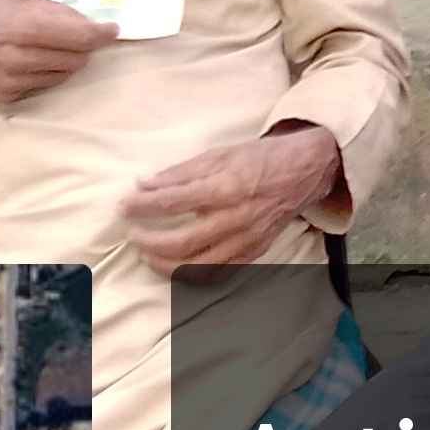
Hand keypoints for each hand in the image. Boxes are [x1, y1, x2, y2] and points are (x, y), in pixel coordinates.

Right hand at [0, 0, 115, 101]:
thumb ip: (55, 10)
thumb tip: (89, 23)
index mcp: (24, 25)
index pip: (81, 38)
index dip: (101, 35)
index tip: (111, 31)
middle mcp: (20, 56)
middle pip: (77, 59)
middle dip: (83, 47)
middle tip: (76, 36)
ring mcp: (13, 80)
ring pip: (64, 74)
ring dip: (65, 60)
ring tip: (46, 46)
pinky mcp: (6, 96)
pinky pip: (43, 84)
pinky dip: (45, 72)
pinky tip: (27, 59)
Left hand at [120, 124, 341, 269]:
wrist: (305, 171)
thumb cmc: (259, 159)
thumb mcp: (219, 154)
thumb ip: (181, 172)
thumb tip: (144, 185)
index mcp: (226, 187)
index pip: (172, 201)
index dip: (142, 205)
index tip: (124, 206)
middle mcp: (236, 218)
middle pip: (182, 242)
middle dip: (149, 242)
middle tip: (132, 234)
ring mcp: (246, 240)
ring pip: (198, 266)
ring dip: (165, 265)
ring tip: (148, 255)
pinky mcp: (254, 253)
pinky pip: (218, 273)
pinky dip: (193, 275)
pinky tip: (177, 267)